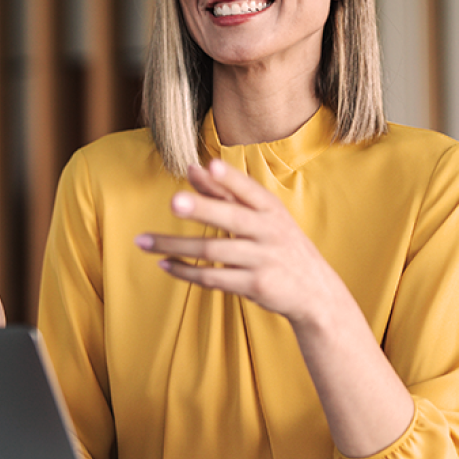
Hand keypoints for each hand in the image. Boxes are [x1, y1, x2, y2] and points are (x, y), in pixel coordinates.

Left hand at [133, 157, 352, 323]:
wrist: (315, 292)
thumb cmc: (280, 245)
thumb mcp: (263, 217)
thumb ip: (226, 193)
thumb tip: (193, 168)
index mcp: (272, 210)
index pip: (250, 190)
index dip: (231, 179)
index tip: (211, 166)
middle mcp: (269, 232)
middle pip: (231, 217)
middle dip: (202, 208)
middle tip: (173, 201)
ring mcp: (263, 260)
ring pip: (212, 250)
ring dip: (174, 246)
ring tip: (143, 242)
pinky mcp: (255, 286)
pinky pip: (212, 277)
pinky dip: (185, 271)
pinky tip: (165, 264)